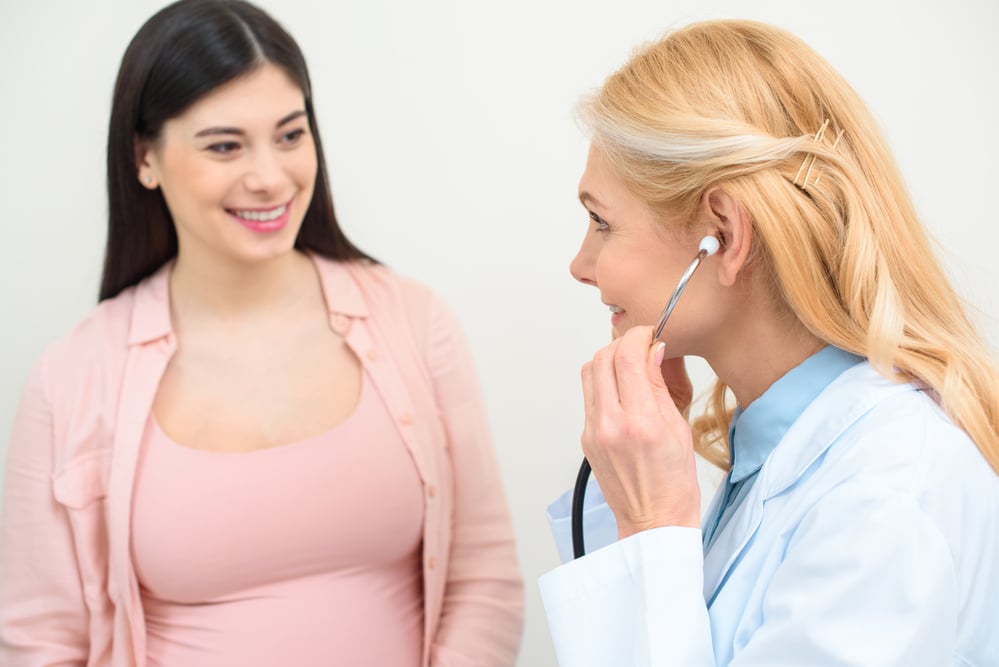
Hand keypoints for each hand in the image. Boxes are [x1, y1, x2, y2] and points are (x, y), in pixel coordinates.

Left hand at [581, 326, 700, 537]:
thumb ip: (661, 386)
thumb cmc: (675, 483)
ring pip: (590, 373)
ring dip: (609, 360)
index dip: (637, 336)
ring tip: (632, 367)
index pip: (626, 358)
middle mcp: (610, 425)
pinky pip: (590, 396)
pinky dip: (605, 383)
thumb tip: (653, 349)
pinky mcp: (585, 438)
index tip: (650, 334)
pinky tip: (625, 392)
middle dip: (622, 344)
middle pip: (602, 359)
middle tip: (642, 347)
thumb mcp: (680, 429)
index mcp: (640, 422)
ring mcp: (592, 432)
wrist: (653, 522)